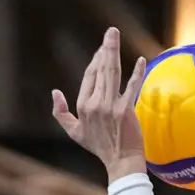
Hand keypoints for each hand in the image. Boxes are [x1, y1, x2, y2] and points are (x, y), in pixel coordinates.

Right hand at [51, 28, 148, 179]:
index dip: (96, 61)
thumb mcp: (74, 132)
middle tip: (111, 32)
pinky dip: (136, 73)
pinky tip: (140, 61)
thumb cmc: (99, 147)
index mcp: (82, 106)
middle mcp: (94, 104)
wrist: (120, 161)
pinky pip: (131, 87)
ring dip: (113, 52)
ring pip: (111, 73)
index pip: (89, 76)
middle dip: (105, 49)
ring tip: (114, 34)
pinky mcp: (125, 110)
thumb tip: (54, 92)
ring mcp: (110, 107)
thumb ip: (60, 113)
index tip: (102, 49)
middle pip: (100, 70)